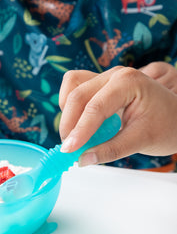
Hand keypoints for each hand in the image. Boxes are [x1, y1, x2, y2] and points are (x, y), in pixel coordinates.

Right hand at [59, 66, 176, 165]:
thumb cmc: (168, 124)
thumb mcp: (142, 140)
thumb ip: (111, 150)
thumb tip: (82, 159)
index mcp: (128, 82)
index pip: (95, 107)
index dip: (79, 130)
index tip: (69, 150)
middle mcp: (114, 74)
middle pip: (78, 95)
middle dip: (69, 123)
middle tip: (69, 148)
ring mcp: (106, 76)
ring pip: (72, 86)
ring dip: (67, 111)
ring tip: (74, 134)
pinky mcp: (100, 83)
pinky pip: (75, 87)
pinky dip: (70, 105)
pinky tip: (79, 122)